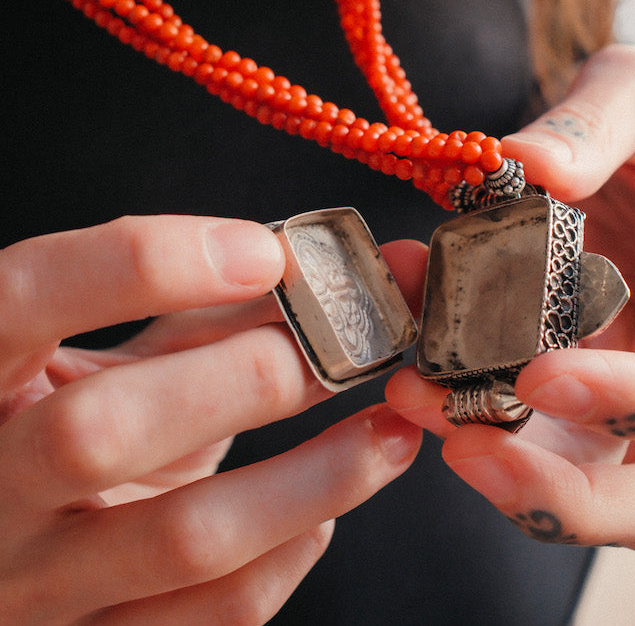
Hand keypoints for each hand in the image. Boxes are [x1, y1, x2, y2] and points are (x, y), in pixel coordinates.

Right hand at [0, 216, 421, 623]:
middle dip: (244, 377)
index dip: (145, 265)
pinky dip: (288, 554)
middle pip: (100, 433)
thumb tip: (320, 270)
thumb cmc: (60, 424)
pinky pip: (208, 620)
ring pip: (179, 539)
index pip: (25, 297)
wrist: (5, 539)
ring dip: (311, 476)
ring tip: (389, 426)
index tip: (264, 253)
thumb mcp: (98, 356)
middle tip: (340, 345)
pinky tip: (326, 508)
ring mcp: (30, 582)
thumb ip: (190, 310)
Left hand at [386, 44, 634, 552]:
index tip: (543, 375)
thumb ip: (593, 123)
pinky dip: (470, 425)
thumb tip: (526, 167)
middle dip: (572, 498)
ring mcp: (634, 394)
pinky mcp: (572, 393)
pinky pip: (529, 438)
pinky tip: (413, 378)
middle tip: (469, 449)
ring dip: (504, 471)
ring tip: (416, 403)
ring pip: (592, 490)